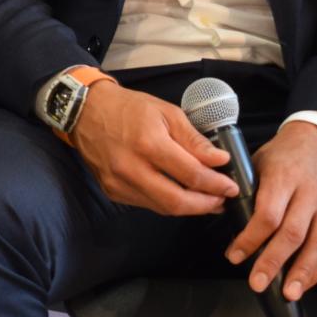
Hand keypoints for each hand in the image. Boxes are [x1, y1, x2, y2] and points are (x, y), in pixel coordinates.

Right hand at [71, 82, 238, 215]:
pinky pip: (147, 204)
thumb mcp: (166, 112)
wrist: (85, 111)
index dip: (216, 184)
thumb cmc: (128, 108)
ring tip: (207, 201)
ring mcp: (119, 183)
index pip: (191, 174)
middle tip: (222, 201)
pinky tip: (179, 195)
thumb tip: (220, 161)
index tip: (231, 186)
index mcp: (148, 143)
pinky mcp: (112, 191)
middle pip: (177, 201)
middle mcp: (132, 167)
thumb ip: (194, 139)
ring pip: (162, 208)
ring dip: (189, 208)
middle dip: (206, 205)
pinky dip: (167, 203)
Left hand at [224, 121, 316, 300]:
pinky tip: (304, 284)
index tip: (235, 256)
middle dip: (274, 262)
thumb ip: (243, 191)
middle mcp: (309, 192)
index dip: (251, 239)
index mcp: (284, 176)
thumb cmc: (280, 158)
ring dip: (302, 272)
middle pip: (292, 233)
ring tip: (288, 294)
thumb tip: (224, 219)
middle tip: (257, 283)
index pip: (268, 213)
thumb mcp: (256, 164)